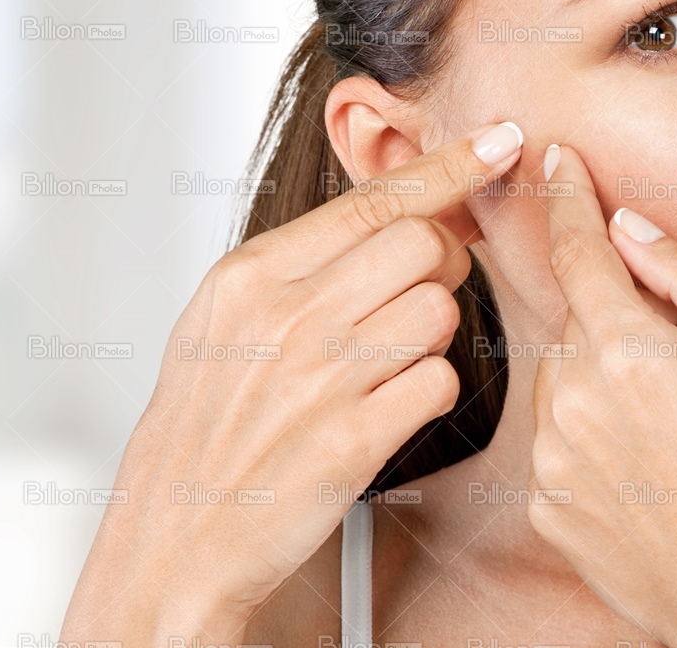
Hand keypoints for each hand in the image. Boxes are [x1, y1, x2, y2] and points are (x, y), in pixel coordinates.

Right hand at [61, 122, 525, 644]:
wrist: (177, 533)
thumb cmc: (205, 424)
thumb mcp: (222, 317)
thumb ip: (300, 261)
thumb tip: (393, 209)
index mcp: (251, 275)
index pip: (374, 197)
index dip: (450, 165)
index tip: (499, 143)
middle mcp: (287, 317)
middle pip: (423, 243)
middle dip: (445, 260)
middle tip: (423, 286)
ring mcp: (321, 378)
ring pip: (440, 311)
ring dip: (434, 332)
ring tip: (390, 357)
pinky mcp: (353, 440)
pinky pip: (439, 383)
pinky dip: (430, 390)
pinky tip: (390, 404)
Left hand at [527, 143, 676, 646]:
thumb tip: (634, 231)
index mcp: (628, 357)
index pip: (579, 252)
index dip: (567, 199)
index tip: (554, 159)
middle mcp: (570, 401)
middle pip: (580, 318)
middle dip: (622, 317)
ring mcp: (549, 456)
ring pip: (567, 374)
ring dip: (607, 375)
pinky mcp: (544, 500)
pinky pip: (559, 434)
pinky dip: (594, 431)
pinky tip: (652, 466)